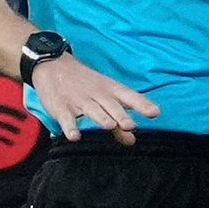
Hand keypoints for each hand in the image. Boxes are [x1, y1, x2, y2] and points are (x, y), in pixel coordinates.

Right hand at [30, 53, 159, 144]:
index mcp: (112, 90)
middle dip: (121, 116)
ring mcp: (79, 101)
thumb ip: (119, 121)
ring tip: (109, 126)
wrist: (54, 66)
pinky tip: (75, 136)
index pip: (130, 97)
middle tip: (130, 125)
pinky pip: (67, 118)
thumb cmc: (86, 84)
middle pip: (112, 106)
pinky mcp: (61, 108)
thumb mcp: (105, 97)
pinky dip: (70, 127)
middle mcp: (98, 95)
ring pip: (92, 110)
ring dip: (101, 118)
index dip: (142, 105)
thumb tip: (132, 141)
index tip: (154, 113)